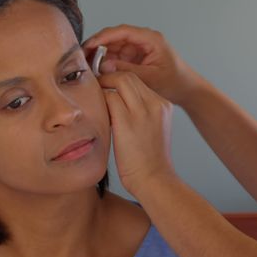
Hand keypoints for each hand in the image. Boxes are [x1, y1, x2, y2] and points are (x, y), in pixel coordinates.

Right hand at [83, 25, 201, 105]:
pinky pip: (117, 57)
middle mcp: (143, 40)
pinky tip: (97, 71)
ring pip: (113, 48)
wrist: (187, 90)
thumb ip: (127, 71)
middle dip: (97, 46)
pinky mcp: (135, 58)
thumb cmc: (175, 82)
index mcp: (151, 39)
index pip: (122, 32)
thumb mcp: (151, 78)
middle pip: (114, 38)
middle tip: (81, 57)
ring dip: (100, 56)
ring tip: (86, 66)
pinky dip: (107, 63)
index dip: (103, 37)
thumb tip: (104, 65)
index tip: (88, 45)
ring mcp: (138, 48)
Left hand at [99, 71, 177, 197]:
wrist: (154, 180)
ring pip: (118, 81)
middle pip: (129, 76)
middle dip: (110, 77)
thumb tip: (118, 102)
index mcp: (163, 106)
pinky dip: (99, 100)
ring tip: (93, 95)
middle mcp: (156, 104)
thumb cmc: (149, 161)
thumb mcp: (153, 130)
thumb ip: (141, 113)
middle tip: (96, 85)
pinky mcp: (127, 120)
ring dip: (103, 86)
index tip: (108, 86)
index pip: (138, 81)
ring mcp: (143, 111)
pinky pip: (109, 98)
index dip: (120, 80)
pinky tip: (94, 110)